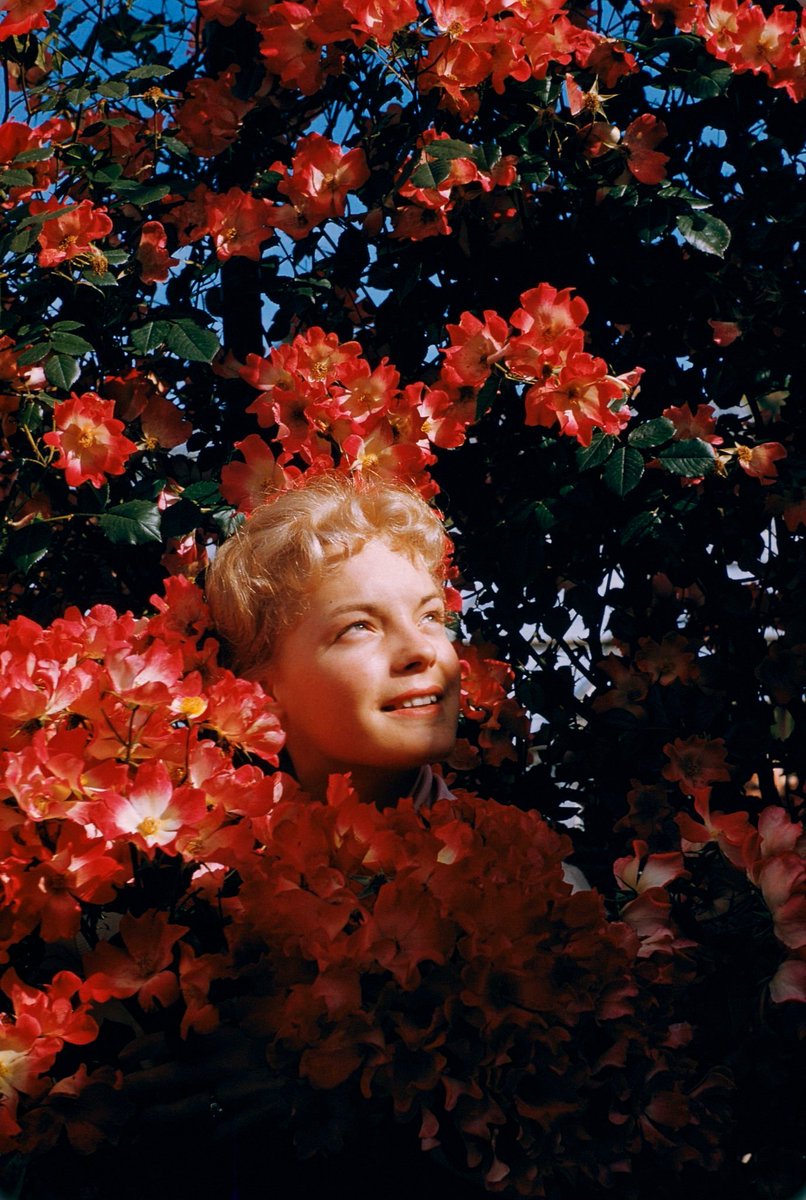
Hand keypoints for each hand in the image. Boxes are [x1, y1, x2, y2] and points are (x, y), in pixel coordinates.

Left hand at [119, 1023, 289, 1141]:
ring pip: (185, 1112)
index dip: (143, 1048)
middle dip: (137, 1086)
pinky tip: (185, 1140)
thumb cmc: (289, 1029)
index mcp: (225, 1032)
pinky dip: (200, 1137)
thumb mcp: (257, 1009)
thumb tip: (194, 1007)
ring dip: (156, 1119)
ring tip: (135, 1125)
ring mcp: (237, 1095)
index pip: (173, 1039)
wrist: (324, 1060)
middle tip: (115, 1092)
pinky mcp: (251, 1120)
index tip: (122, 1056)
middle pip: (170, 1077)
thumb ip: (225, 1008)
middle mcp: (225, 1064)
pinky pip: (217, 1133)